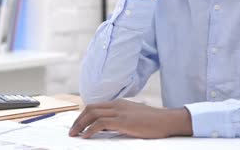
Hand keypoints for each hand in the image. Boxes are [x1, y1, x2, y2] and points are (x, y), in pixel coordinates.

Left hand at [68, 99, 191, 138]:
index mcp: (119, 103)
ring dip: (80, 124)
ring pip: (93, 114)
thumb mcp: (133, 117)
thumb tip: (106, 127)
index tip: (77, 125)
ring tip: (74, 134)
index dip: (83, 115)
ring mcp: (120, 111)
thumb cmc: (153, 122)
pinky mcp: (123, 121)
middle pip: (90, 108)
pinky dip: (90, 129)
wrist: (167, 120)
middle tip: (72, 131)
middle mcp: (117, 105)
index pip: (95, 106)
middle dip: (78, 119)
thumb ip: (120, 119)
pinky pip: (100, 123)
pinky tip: (86, 136)